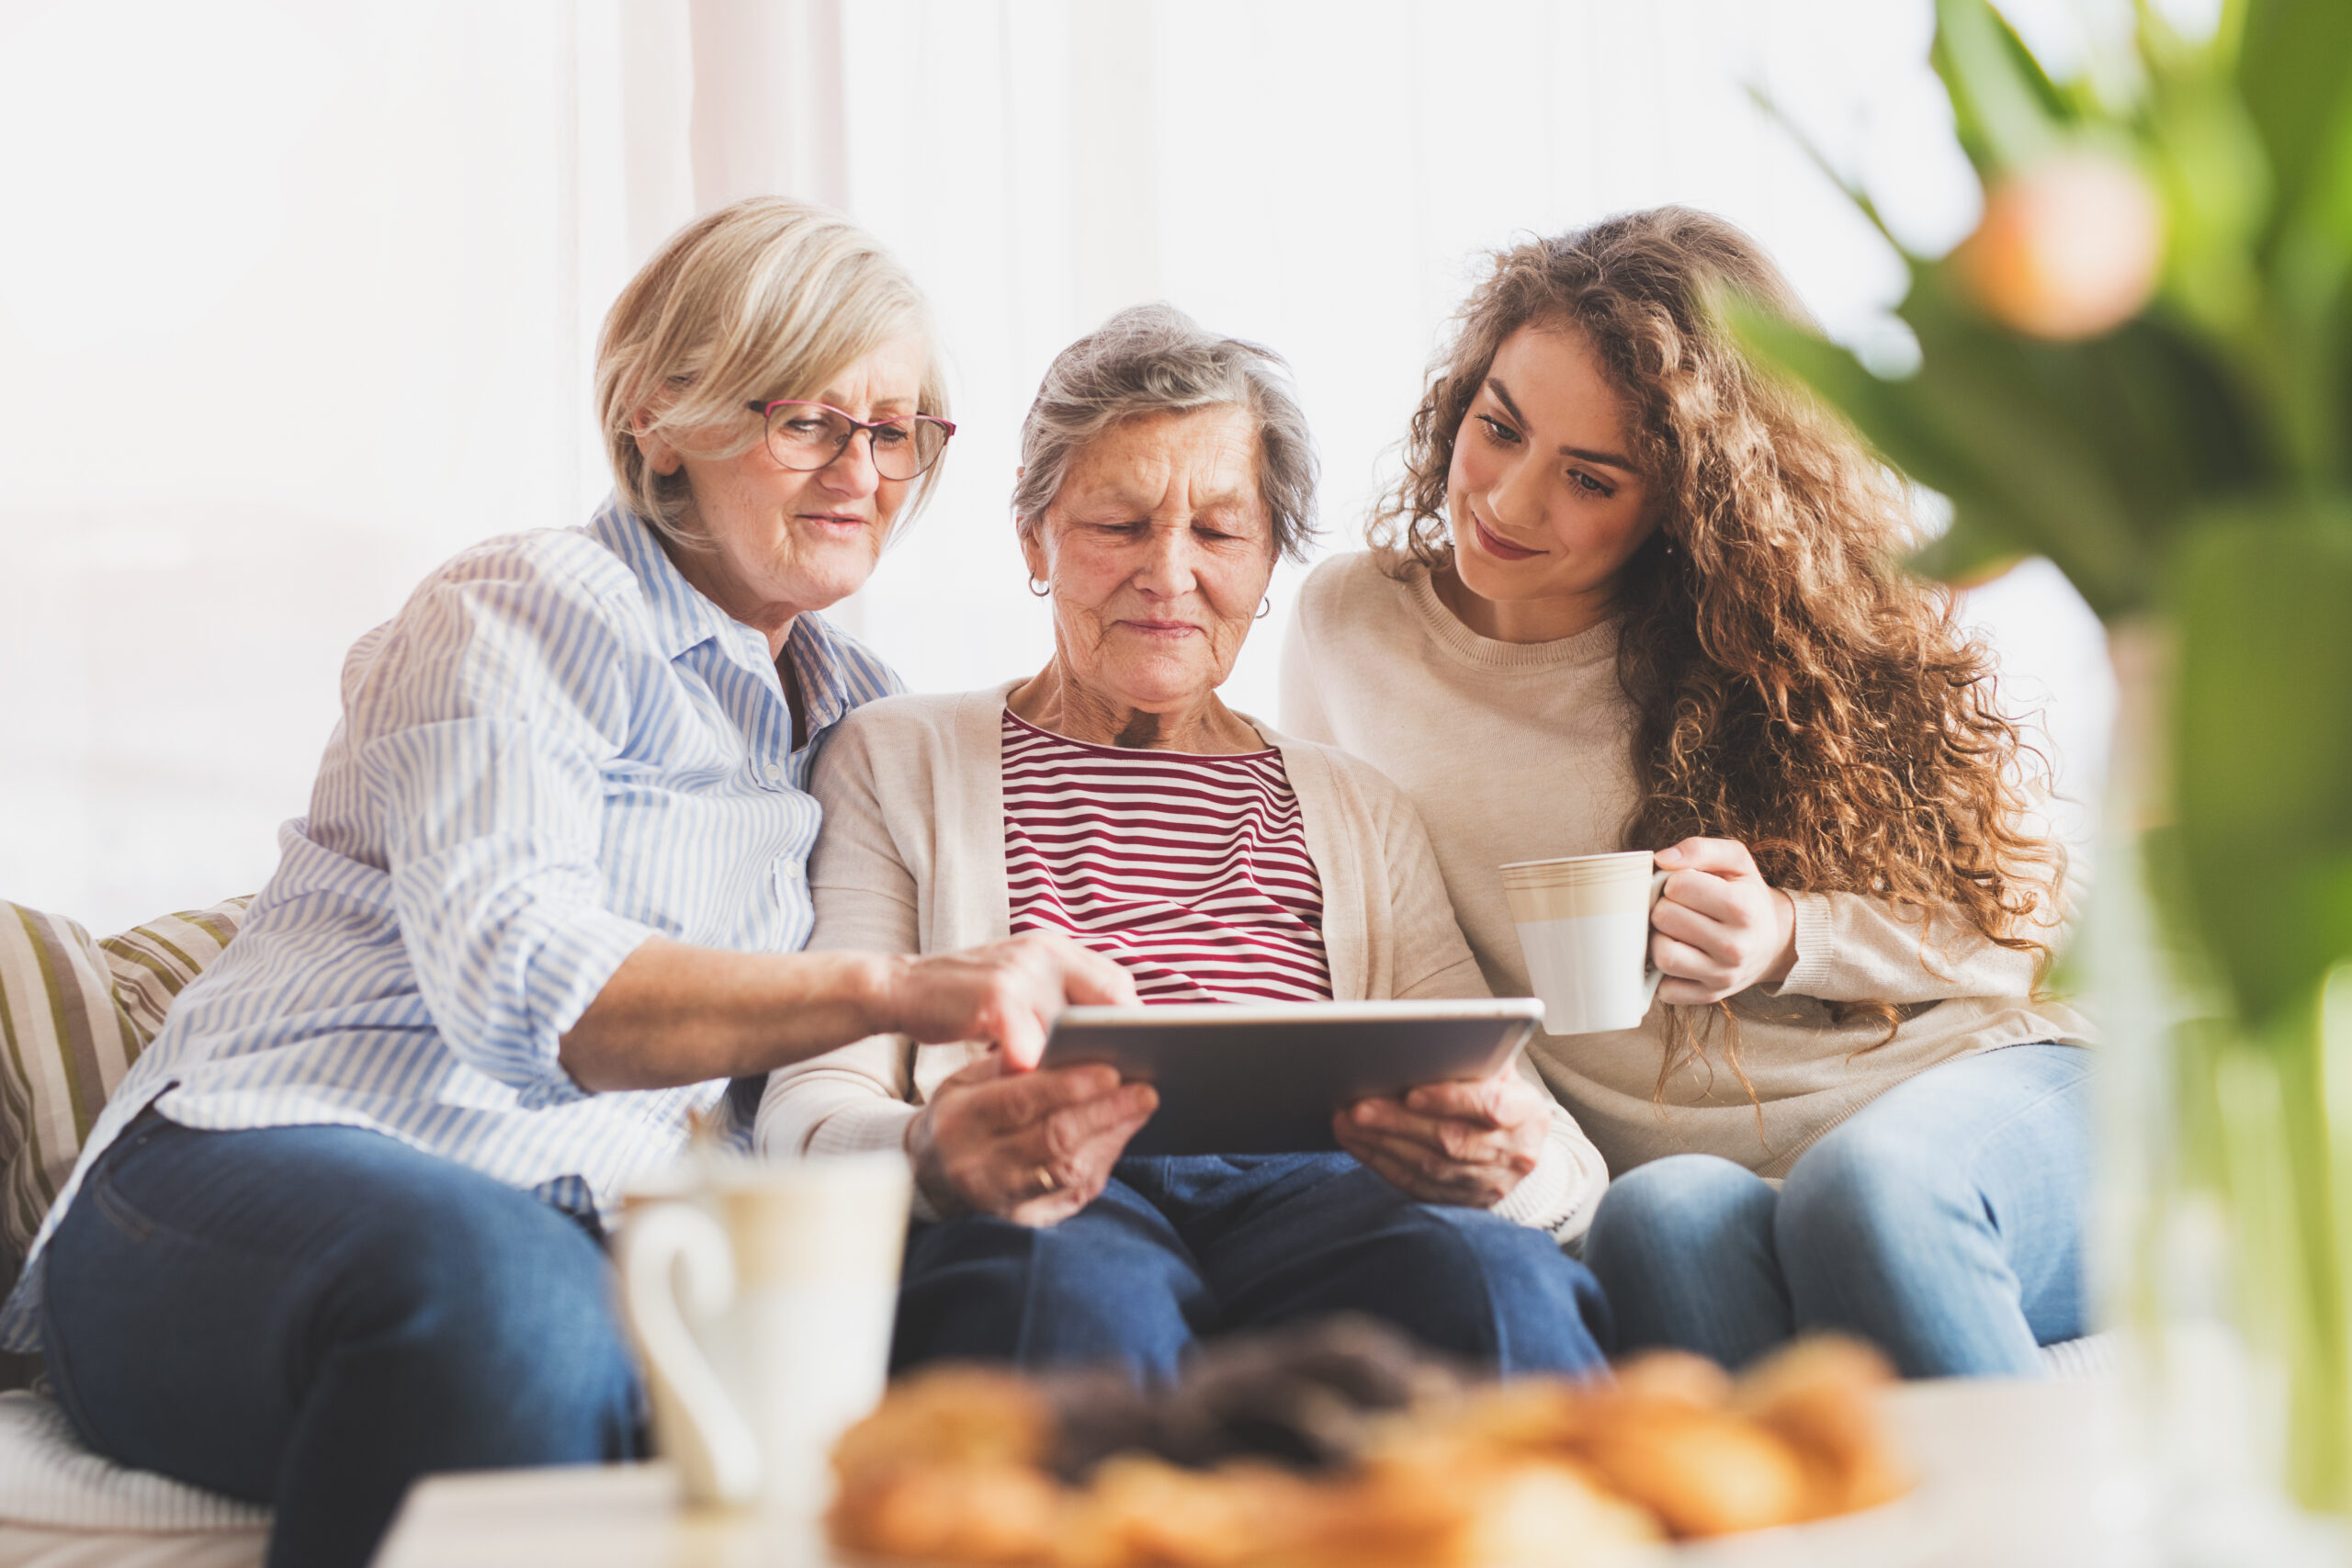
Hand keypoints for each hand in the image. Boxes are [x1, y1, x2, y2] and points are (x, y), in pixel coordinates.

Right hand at [880, 932, 1136, 1068]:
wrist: (901, 987)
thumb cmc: (965, 1000)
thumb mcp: (1019, 989)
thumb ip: (1057, 1005)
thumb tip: (1108, 1047)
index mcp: (1055, 949)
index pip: (1116, 981)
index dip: (1133, 1021)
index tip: (1144, 1055)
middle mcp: (1044, 952)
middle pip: (1109, 999)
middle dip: (1121, 1042)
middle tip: (1134, 1079)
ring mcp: (1021, 972)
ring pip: (1073, 1025)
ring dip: (1084, 1061)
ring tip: (1101, 1093)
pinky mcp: (996, 996)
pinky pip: (1031, 1041)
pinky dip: (1040, 1067)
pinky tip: (1045, 1091)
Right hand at [907, 1054, 1156, 1224]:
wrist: (929, 1177)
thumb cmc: (960, 1115)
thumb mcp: (966, 1081)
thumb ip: (1011, 1065)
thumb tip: (1070, 1046)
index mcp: (959, 1122)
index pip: (1021, 1102)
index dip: (1069, 1086)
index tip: (1111, 1069)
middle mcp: (977, 1168)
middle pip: (1053, 1140)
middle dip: (1105, 1112)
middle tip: (1146, 1090)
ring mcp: (1002, 1201)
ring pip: (1069, 1169)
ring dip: (1113, 1136)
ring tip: (1142, 1107)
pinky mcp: (1025, 1220)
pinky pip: (1074, 1192)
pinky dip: (1104, 1160)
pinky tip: (1123, 1134)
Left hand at [1333, 1067, 1549, 1206]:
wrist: (1519, 1147)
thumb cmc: (1499, 1094)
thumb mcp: (1500, 1072)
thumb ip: (1473, 1059)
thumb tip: (1424, 1041)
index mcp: (1528, 1113)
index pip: (1492, 1106)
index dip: (1451, 1100)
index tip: (1411, 1092)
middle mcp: (1514, 1154)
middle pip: (1452, 1141)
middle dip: (1398, 1123)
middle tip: (1356, 1108)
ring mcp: (1491, 1184)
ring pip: (1430, 1168)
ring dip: (1381, 1145)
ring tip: (1346, 1123)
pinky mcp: (1465, 1203)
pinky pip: (1419, 1187)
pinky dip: (1384, 1165)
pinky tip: (1358, 1146)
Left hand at [1649, 837, 1798, 1004]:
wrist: (1773, 940)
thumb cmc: (1746, 895)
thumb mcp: (1736, 861)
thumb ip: (1700, 849)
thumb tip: (1660, 859)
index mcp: (1743, 907)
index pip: (1678, 886)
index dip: (1674, 881)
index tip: (1685, 886)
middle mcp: (1736, 946)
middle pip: (1664, 918)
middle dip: (1664, 907)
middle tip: (1679, 908)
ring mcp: (1723, 976)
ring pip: (1662, 955)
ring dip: (1659, 939)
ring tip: (1675, 931)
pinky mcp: (1709, 996)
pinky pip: (1666, 990)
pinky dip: (1663, 974)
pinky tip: (1679, 956)